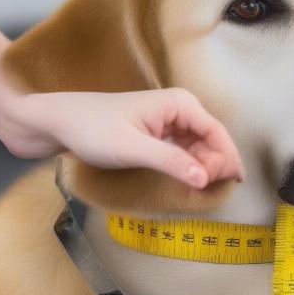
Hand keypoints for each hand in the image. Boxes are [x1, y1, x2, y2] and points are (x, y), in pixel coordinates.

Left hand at [6, 88, 244, 188]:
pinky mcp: (160, 134)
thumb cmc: (93, 129)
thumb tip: (204, 179)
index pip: (217, 133)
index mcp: (180, 104)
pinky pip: (186, 151)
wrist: (60, 122)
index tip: (234, 184)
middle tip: (206, 190)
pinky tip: (188, 181)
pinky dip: (190, 166)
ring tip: (198, 188)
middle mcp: (180, 109)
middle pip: (212, 141)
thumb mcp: (133, 148)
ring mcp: (170, 122)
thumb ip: (171, 162)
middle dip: (215, 165)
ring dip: (204, 168)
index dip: (229, 159)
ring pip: (201, 148)